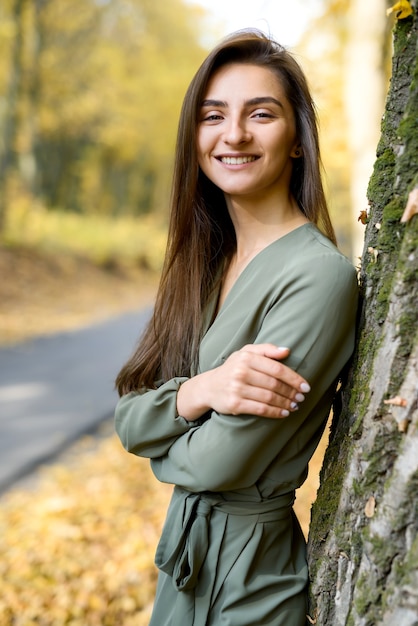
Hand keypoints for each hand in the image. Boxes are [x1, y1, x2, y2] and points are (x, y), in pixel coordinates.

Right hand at [177, 344, 309, 420]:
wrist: (209, 387)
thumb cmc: (233, 368)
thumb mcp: (245, 353)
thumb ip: (266, 349)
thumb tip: (286, 351)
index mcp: (246, 357)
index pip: (276, 368)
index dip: (294, 378)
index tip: (305, 386)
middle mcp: (241, 372)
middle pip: (274, 384)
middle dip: (291, 392)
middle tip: (301, 397)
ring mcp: (237, 388)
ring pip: (269, 397)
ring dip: (285, 403)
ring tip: (295, 405)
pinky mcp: (235, 404)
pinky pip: (260, 409)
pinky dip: (275, 412)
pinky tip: (284, 413)